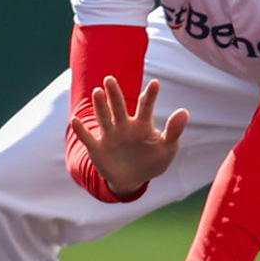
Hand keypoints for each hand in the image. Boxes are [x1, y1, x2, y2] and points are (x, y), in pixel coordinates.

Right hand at [68, 76, 187, 197]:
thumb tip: (184, 111)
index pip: (145, 106)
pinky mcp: (98, 148)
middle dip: (115, 94)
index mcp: (142, 124)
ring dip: (100, 106)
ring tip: (97, 92)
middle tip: (110, 80)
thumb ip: (174, 131)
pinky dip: (81, 130)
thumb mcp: (167, 149)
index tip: (155, 83)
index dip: (150, 95)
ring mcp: (110, 136)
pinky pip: (88, 138)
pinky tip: (75, 120)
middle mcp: (124, 126)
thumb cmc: (152, 161)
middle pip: (119, 107)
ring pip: (104, 118)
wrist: (132, 180)